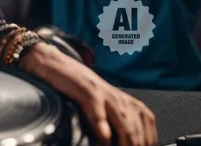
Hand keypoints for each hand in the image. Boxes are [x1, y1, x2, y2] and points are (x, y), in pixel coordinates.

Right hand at [21, 43, 156, 145]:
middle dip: (133, 145)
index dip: (146, 142)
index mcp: (126, 102)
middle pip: (136, 129)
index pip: (148, 127)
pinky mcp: (86, 89)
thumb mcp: (100, 106)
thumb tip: (120, 140)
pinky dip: (102, 125)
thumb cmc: (75, 86)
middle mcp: (118, 97)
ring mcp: (103, 93)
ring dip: (125, 141)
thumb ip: (114, 122)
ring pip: (123, 122)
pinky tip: (103, 137)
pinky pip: (97, 110)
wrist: (52, 63)